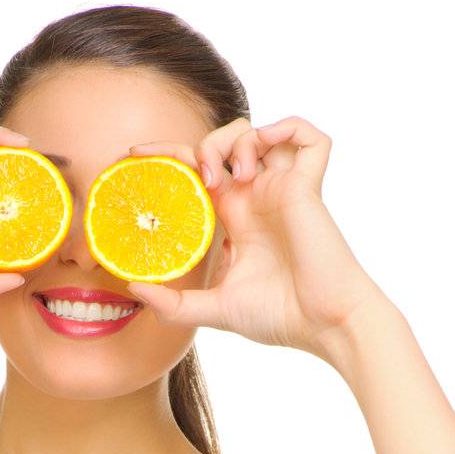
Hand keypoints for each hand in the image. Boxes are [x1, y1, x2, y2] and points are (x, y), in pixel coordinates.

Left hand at [123, 116, 387, 355]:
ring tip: (235, 176)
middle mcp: (257, 197)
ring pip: (258, 130)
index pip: (196, 172)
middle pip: (224, 142)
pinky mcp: (309, 186)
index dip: (167, 156)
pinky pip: (310, 137)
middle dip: (202, 144)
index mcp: (234, 218)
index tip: (134, 153)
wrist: (322, 325)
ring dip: (236, 141)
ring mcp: (283, 188)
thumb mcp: (214, 310)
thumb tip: (133, 288)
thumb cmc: (279, 317)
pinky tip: (265, 151)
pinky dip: (287, 129)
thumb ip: (174, 305)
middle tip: (198, 174)